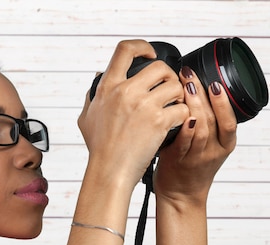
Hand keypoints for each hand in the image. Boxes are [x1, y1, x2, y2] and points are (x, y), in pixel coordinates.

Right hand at [78, 40, 188, 185]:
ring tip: (174, 107)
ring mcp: (144, 105)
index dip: (142, 47)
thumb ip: (92, 94)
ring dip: (179, 96)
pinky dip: (183, 115)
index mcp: (108, 87)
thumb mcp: (87, 117)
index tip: (150, 55)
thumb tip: (98, 76)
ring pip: (175, 86)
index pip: (125, 50)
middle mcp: (125, 92)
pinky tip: (176, 123)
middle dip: (168, 77)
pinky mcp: (159, 121)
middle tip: (168, 90)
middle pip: (159, 67)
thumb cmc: (99, 148)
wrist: (110, 171)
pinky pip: (182, 108)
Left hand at [153, 67, 236, 205]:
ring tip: (185, 87)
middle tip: (191, 75)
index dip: (223, 101)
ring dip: (194, 106)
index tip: (215, 81)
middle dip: (203, 94)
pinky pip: (184, 144)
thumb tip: (196, 88)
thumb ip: (207, 121)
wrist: (181, 195)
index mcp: (225, 143)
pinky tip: (182, 116)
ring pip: (201, 129)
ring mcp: (197, 157)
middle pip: (213, 119)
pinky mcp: (179, 162)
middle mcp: (214, 150)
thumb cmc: (191, 166)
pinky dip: (184, 130)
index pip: (230, 120)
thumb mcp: (208, 144)